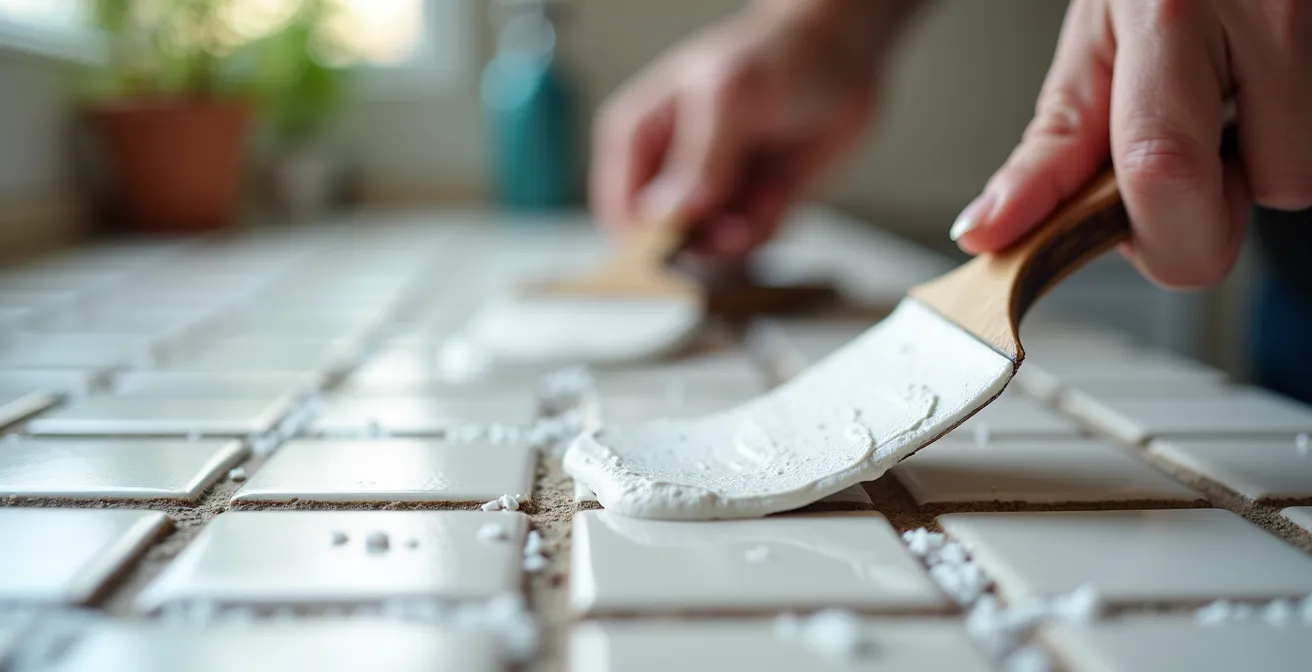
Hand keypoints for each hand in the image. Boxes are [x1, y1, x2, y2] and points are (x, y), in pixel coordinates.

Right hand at [590, 1, 910, 258]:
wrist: (841, 54)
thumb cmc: (775, 55)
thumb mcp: (729, 98)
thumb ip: (701, 159)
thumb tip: (672, 212)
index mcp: (639, 138)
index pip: (621, 208)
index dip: (642, 238)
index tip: (675, 249)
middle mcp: (671, 172)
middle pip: (664, 239)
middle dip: (700, 243)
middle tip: (731, 228)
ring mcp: (712, 192)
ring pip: (709, 248)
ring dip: (738, 238)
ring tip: (762, 203)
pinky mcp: (751, 207)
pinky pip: (750, 244)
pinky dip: (767, 228)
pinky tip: (778, 196)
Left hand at [951, 0, 1311, 287]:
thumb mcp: (1095, 41)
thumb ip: (1053, 148)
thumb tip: (987, 231)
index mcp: (1168, 14)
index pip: (1159, 168)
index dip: (1150, 239)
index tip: (1117, 240)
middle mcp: (1266, 10)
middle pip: (1267, 191)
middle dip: (1219, 209)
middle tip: (1189, 151)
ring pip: (1305, 176)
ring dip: (1265, 164)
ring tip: (1236, 95)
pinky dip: (1287, 137)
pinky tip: (1265, 90)